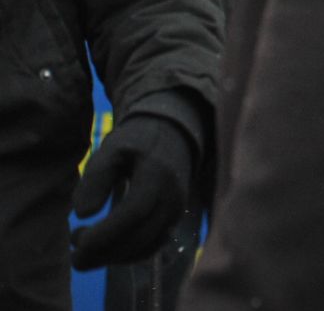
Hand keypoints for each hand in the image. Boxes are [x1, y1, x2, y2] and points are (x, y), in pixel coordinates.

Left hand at [70, 114, 194, 268]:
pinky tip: (105, 250)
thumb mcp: (111, 150)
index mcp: (158, 176)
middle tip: (74, 255)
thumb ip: (96, 178)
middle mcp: (172, 199)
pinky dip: (126, 257)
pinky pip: (151, 248)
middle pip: (139, 237)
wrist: (173, 138)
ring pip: (145, 248)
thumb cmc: (136, 143)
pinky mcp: (172, 222)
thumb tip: (84, 214)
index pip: (134, 212)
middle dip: (103, 252)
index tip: (77, 237)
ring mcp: (176, 213)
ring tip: (84, 252)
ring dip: (112, 258)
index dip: (105, 232)